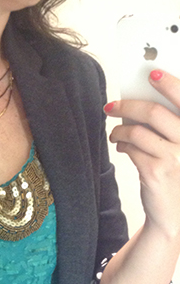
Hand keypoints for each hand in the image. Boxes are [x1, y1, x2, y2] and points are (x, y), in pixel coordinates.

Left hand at [105, 69, 179, 238]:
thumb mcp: (178, 146)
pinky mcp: (157, 172)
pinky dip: (122, 146)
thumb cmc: (176, 172)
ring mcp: (176, 157)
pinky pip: (131, 150)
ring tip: (115, 134)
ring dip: (120, 130)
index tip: (152, 72)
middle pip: (155, 112)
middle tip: (111, 106)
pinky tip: (121, 148)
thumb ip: (169, 125)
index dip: (170, 83)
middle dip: (128, 106)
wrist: (174, 212)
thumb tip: (142, 102)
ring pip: (138, 131)